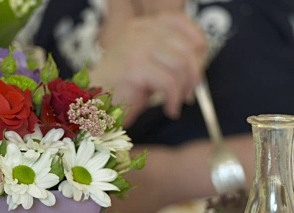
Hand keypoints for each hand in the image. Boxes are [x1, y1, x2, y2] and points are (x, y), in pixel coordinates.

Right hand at [90, 12, 206, 124]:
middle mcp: (140, 31)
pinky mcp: (135, 67)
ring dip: (185, 89)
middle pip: (186, 47)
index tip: (200, 62)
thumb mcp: (148, 63)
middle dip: (195, 73)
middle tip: (190, 92)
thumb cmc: (122, 87)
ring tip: (177, 102)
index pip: (180, 21)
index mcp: (142, 26)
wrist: (94, 104)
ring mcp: (136, 47)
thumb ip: (170, 55)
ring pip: (181, 65)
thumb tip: (199, 59)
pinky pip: (170, 82)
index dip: (197, 41)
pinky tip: (170, 109)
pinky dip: (174, 100)